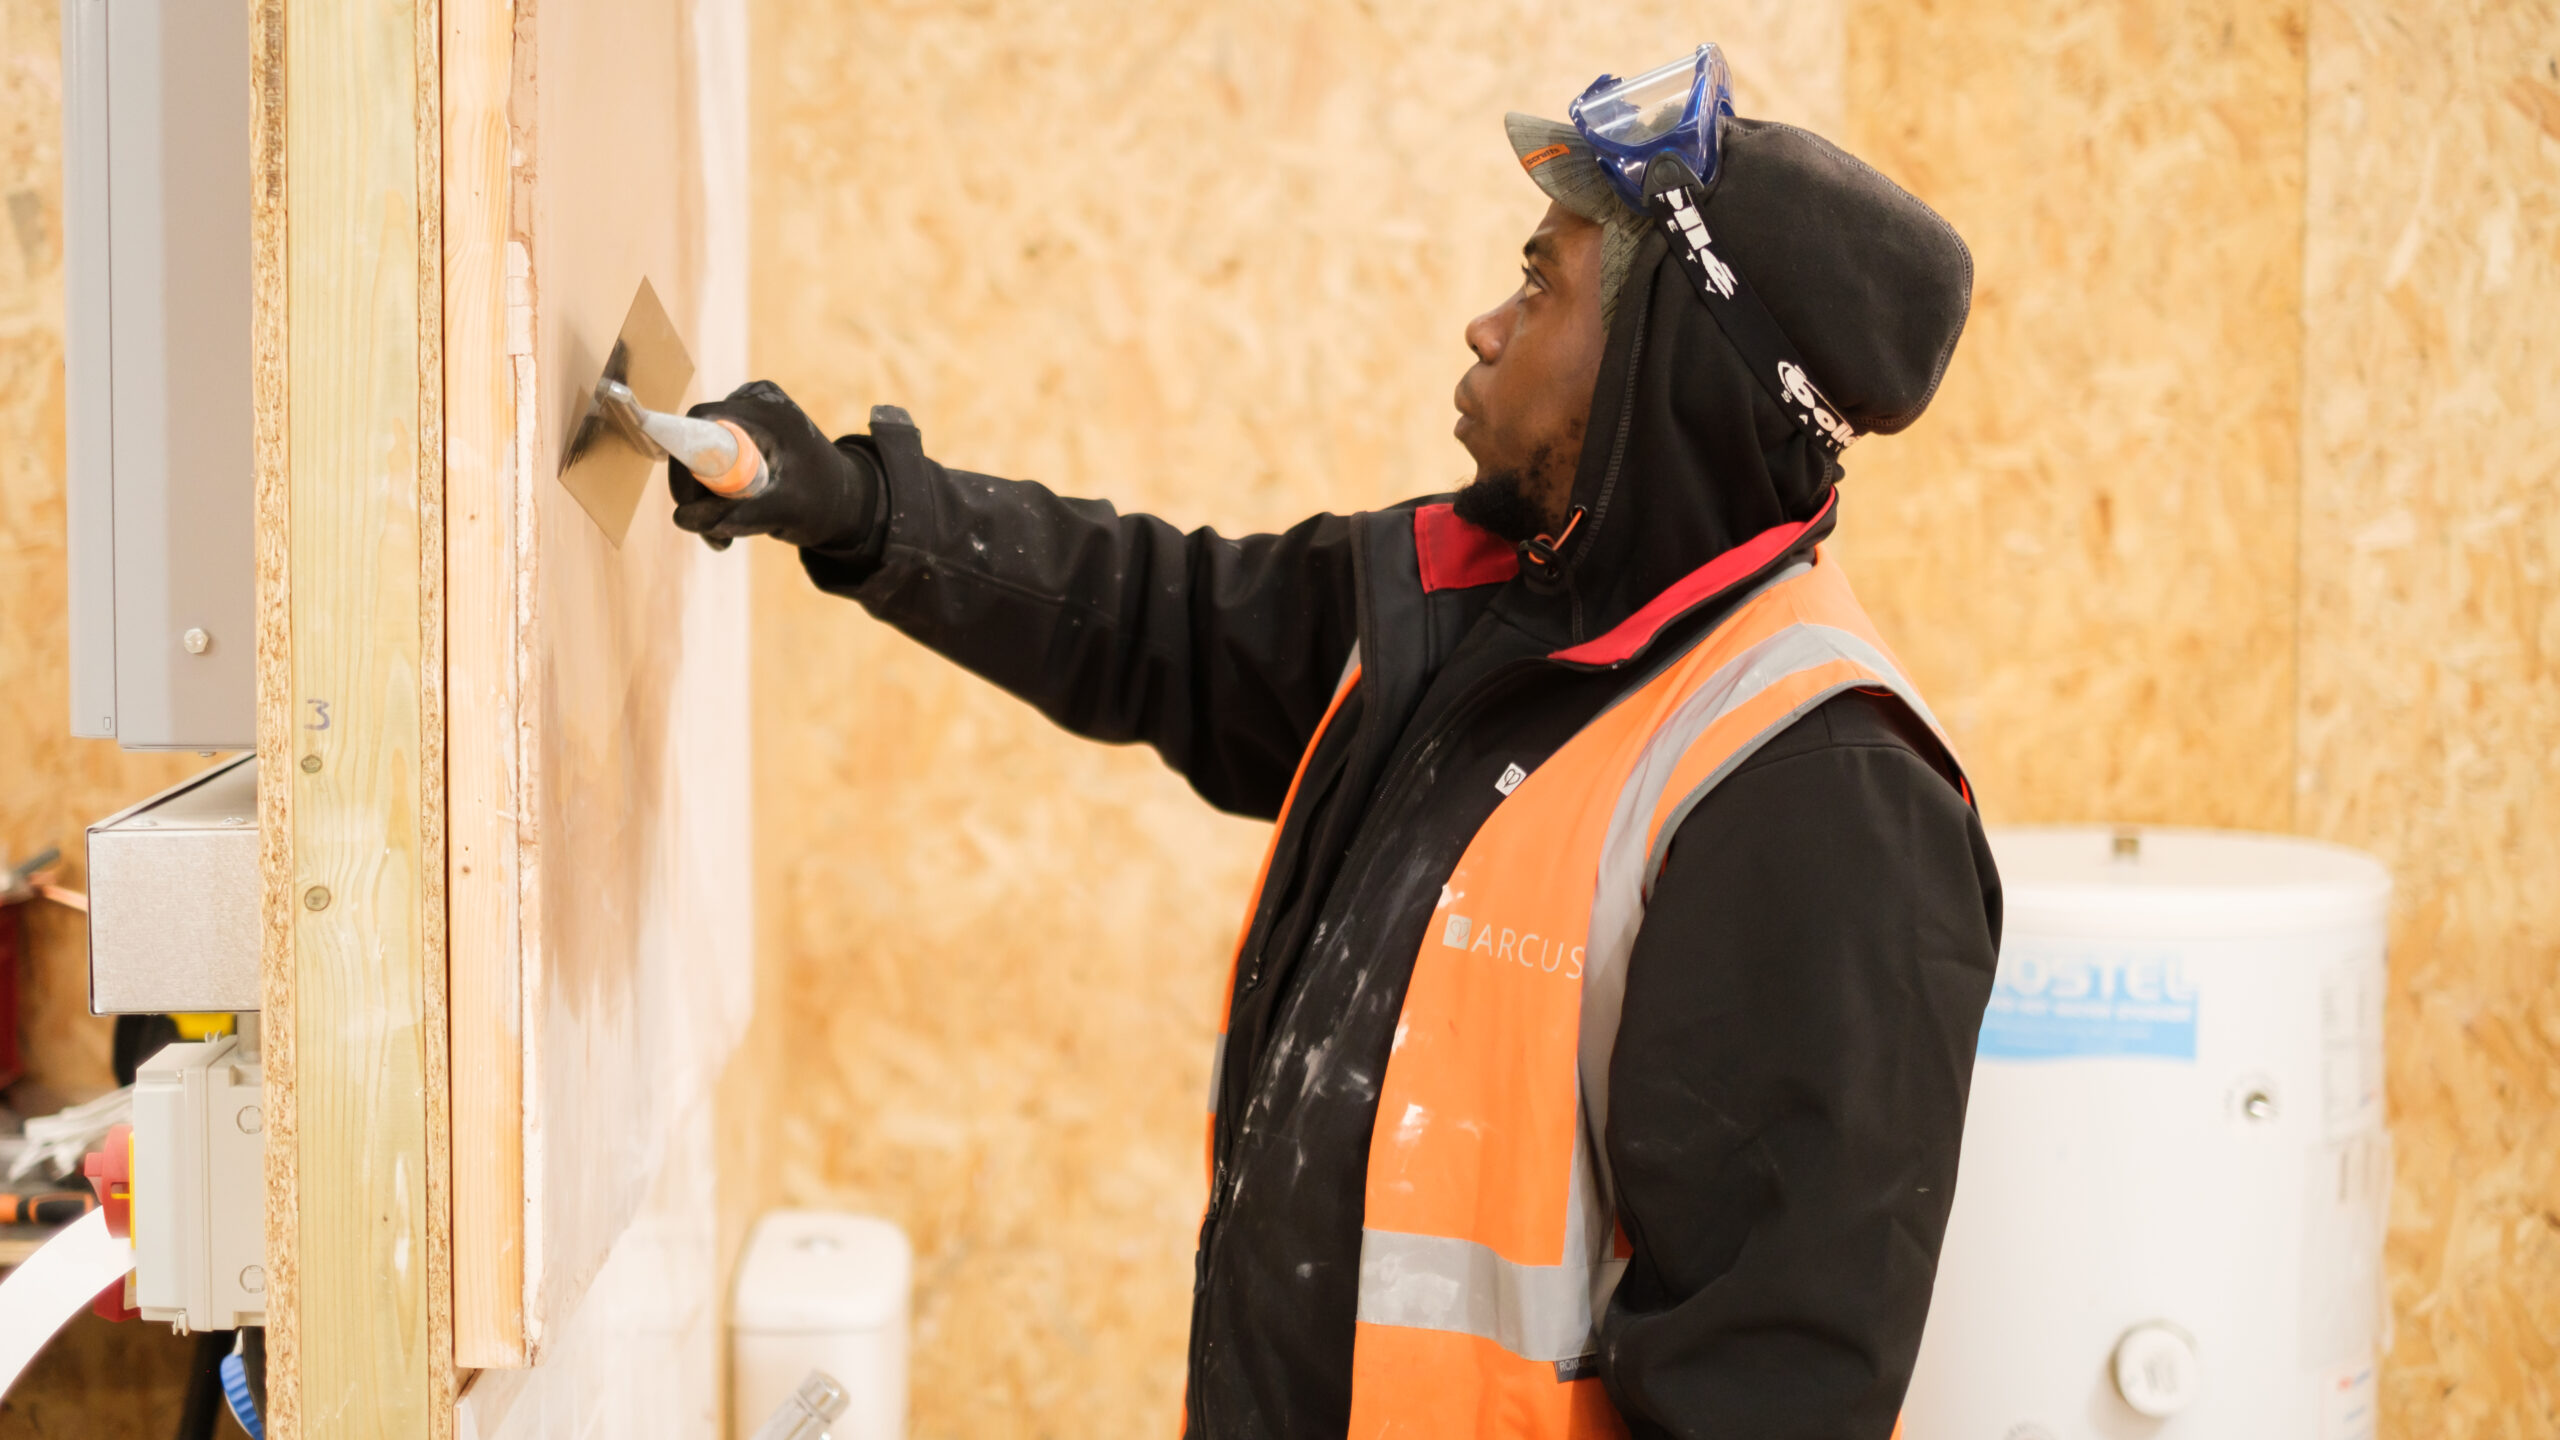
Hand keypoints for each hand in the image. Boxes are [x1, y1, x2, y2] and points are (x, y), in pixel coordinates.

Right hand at [668, 379, 879, 550]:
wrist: (847, 498)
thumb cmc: (823, 502)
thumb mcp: (785, 512)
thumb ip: (736, 516)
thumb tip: (682, 520)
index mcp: (765, 411)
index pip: (700, 423)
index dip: (683, 464)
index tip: (687, 505)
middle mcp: (754, 401)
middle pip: (697, 440)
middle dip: (696, 489)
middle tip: (708, 531)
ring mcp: (750, 412)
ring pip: (702, 453)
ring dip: (705, 496)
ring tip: (724, 533)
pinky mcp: (747, 427)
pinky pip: (714, 457)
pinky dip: (716, 488)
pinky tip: (734, 513)